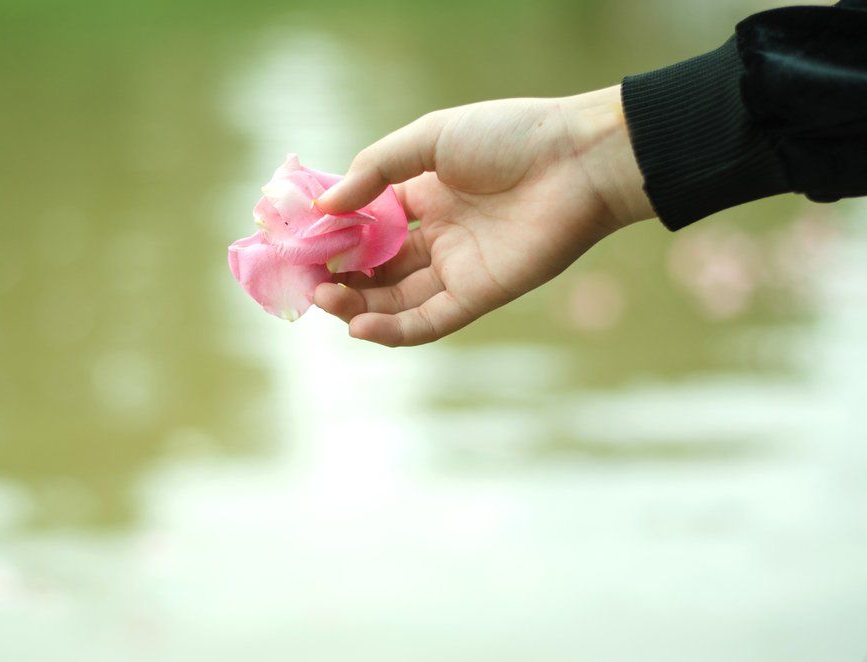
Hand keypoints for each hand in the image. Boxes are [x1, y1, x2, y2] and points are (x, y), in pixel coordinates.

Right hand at [314, 85, 654, 346]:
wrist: (578, 160)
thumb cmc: (508, 137)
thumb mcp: (430, 137)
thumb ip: (376, 170)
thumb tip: (324, 205)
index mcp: (425, 197)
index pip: (368, 226)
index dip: (335, 236)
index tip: (300, 242)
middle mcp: (438, 237)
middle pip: (377, 269)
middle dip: (339, 277)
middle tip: (307, 279)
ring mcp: (458, 268)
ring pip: (396, 300)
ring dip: (357, 305)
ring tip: (323, 298)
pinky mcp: (480, 295)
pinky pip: (430, 321)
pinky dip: (394, 329)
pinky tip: (359, 325)